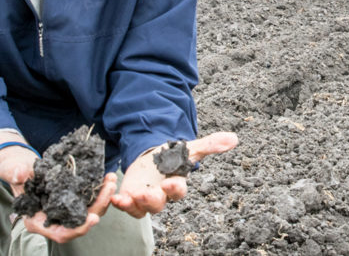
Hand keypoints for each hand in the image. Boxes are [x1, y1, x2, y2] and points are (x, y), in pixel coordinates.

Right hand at [18, 173, 117, 243]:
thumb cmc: (15, 170)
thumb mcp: (13, 171)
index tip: (94, 219)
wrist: (21, 165)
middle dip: (98, 207)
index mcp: (38, 220)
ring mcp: (65, 209)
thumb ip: (16, 173)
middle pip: (80, 221)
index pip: (61, 233)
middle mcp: (54, 218)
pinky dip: (98, 190)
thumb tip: (21, 174)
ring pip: (88, 210)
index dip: (78, 229)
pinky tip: (106, 177)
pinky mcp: (72, 198)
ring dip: (102, 197)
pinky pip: (88, 199)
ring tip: (110, 179)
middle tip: (109, 189)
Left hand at [111, 131, 237, 217]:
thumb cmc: (172, 157)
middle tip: (146, 193)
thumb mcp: (189, 149)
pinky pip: (125, 206)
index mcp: (175, 184)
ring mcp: (144, 198)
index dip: (175, 189)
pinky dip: (120, 203)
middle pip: (158, 204)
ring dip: (134, 204)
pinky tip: (115, 197)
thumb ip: (209, 145)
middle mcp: (161, 195)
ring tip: (128, 196)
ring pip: (141, 209)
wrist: (153, 159)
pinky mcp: (130, 197)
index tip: (171, 183)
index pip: (178, 191)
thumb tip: (233, 138)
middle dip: (152, 200)